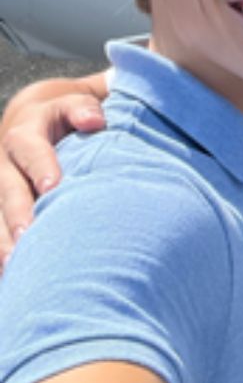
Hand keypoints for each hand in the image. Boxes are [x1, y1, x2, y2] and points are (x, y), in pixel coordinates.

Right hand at [0, 94, 104, 267]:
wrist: (38, 122)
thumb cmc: (73, 118)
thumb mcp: (78, 106)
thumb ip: (85, 110)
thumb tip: (94, 121)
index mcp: (28, 132)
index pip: (31, 146)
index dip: (41, 165)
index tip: (52, 186)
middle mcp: (6, 159)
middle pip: (8, 187)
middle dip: (18, 211)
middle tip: (29, 235)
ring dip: (3, 239)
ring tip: (14, 265)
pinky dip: (0, 251)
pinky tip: (10, 276)